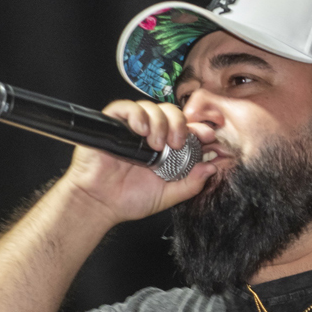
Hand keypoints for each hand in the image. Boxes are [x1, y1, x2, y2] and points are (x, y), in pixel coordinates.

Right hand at [60, 99, 218, 223]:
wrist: (99, 204)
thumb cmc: (127, 200)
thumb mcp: (167, 195)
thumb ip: (190, 184)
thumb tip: (211, 168)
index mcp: (165, 149)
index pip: (186, 129)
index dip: (198, 128)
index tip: (207, 136)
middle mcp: (150, 135)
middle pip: (171, 112)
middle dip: (179, 124)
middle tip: (178, 142)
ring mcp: (131, 128)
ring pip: (151, 107)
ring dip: (159, 122)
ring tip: (156, 144)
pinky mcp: (112, 124)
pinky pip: (125, 107)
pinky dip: (136, 114)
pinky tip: (141, 131)